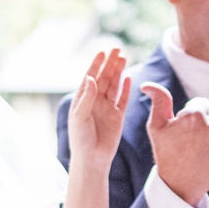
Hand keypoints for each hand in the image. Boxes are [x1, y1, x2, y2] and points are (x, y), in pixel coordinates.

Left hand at [67, 48, 129, 172]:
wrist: (93, 158)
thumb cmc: (81, 139)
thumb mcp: (80, 117)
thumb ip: (86, 97)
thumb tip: (91, 77)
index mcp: (83, 100)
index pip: (90, 77)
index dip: (96, 64)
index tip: (102, 52)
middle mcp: (95, 101)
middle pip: (104, 78)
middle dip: (110, 63)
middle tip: (117, 48)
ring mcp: (107, 108)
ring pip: (115, 85)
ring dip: (119, 71)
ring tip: (124, 57)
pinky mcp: (118, 116)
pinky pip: (123, 99)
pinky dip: (126, 88)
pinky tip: (128, 77)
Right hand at [143, 82, 208, 205]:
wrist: (179, 185)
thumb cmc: (166, 153)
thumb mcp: (157, 127)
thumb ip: (158, 101)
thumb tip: (147, 85)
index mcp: (194, 114)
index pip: (202, 104)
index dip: (192, 116)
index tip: (186, 131)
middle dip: (207, 123)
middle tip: (194, 141)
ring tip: (204, 148)